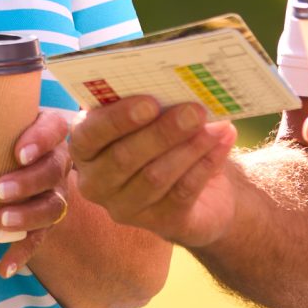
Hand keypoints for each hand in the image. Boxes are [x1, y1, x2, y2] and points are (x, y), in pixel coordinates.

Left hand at [0, 110, 78, 275]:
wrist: (15, 161)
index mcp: (48, 131)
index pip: (53, 129)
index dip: (39, 141)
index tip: (18, 152)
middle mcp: (56, 161)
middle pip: (52, 171)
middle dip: (27, 182)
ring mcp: (55, 193)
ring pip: (52, 207)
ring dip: (27, 217)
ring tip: (1, 225)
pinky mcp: (45, 222)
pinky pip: (38, 240)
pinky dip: (21, 255)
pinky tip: (3, 268)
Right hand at [65, 95, 237, 247]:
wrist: (197, 185)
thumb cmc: (162, 139)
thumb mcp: (148, 119)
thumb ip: (147, 103)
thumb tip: (172, 83)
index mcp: (85, 149)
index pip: (89, 136)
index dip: (117, 119)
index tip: (150, 102)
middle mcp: (97, 182)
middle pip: (124, 158)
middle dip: (162, 132)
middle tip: (194, 110)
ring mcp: (126, 208)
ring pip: (155, 177)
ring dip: (189, 147)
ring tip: (215, 125)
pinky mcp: (161, 224)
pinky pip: (182, 193)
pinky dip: (205, 164)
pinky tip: (222, 141)